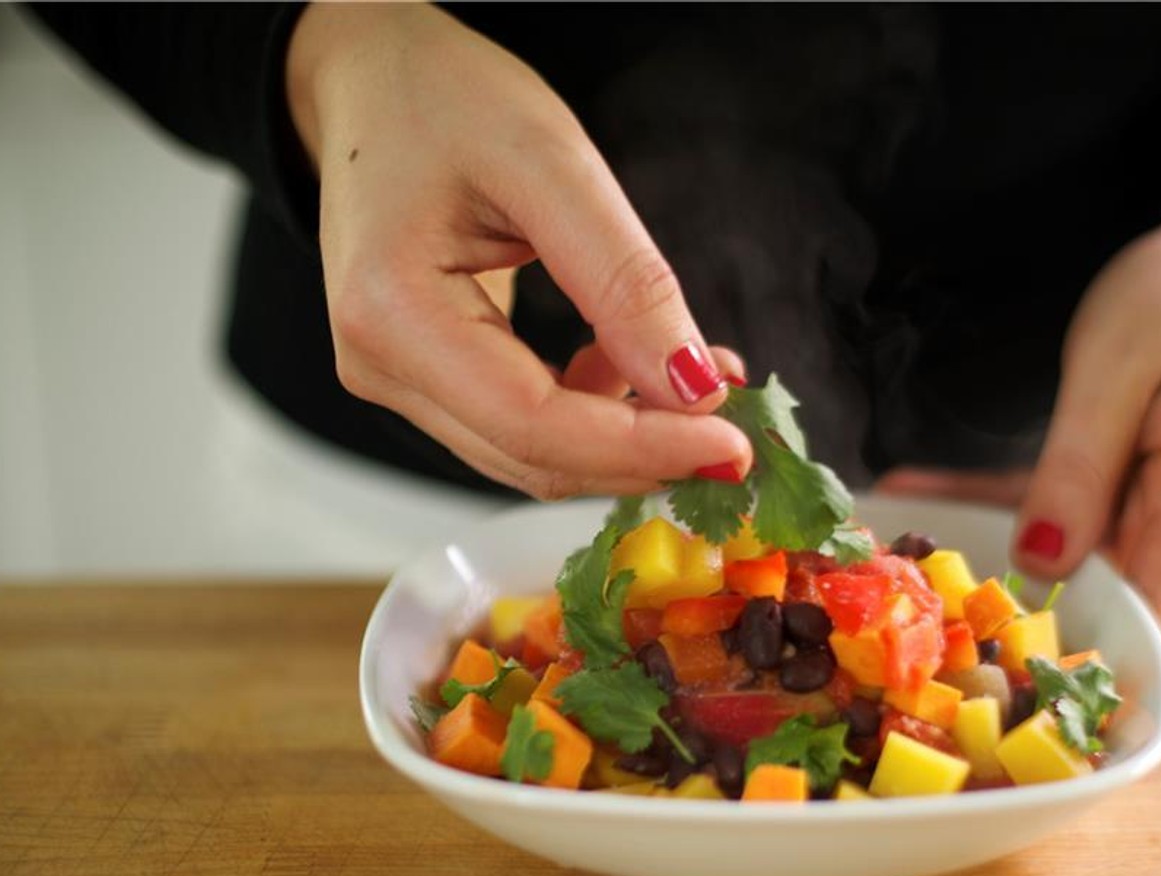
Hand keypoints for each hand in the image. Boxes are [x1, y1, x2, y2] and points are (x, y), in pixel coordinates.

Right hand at [285, 3, 751, 497]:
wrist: (373, 84)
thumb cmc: (441, 100)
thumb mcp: (548, 163)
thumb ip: (622, 280)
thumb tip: (691, 385)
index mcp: (391, 313)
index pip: (534, 425)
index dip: (642, 447)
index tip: (732, 445)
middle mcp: (382, 366)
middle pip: (536, 457)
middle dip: (646, 453)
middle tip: (739, 426)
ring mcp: (400, 380)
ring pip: (534, 456)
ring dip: (629, 440)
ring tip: (702, 385)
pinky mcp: (427, 379)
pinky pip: (523, 428)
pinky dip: (596, 416)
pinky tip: (639, 371)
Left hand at [879, 189, 1160, 632]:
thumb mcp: (1117, 369)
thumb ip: (1079, 469)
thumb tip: (1042, 565)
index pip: (1149, 617)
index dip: (1077, 660)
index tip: (986, 669)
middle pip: (1099, 603)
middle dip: (1005, 614)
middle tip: (904, 605)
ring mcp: (1154, 514)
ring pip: (1064, 565)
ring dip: (981, 559)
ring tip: (889, 548)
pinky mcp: (1124, 495)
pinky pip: (1053, 519)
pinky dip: (989, 508)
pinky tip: (912, 495)